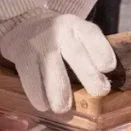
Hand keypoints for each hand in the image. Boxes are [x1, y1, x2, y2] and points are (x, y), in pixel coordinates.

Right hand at [0, 8, 116, 113]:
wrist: (23, 22)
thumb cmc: (58, 36)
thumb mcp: (75, 34)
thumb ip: (89, 52)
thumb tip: (104, 85)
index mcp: (77, 26)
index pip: (93, 36)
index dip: (103, 53)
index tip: (108, 69)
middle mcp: (59, 33)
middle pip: (77, 56)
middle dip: (91, 78)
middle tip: (98, 92)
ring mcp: (40, 45)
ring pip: (53, 73)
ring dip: (61, 95)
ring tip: (63, 108)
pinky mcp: (22, 56)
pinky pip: (32, 81)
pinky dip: (39, 96)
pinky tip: (44, 104)